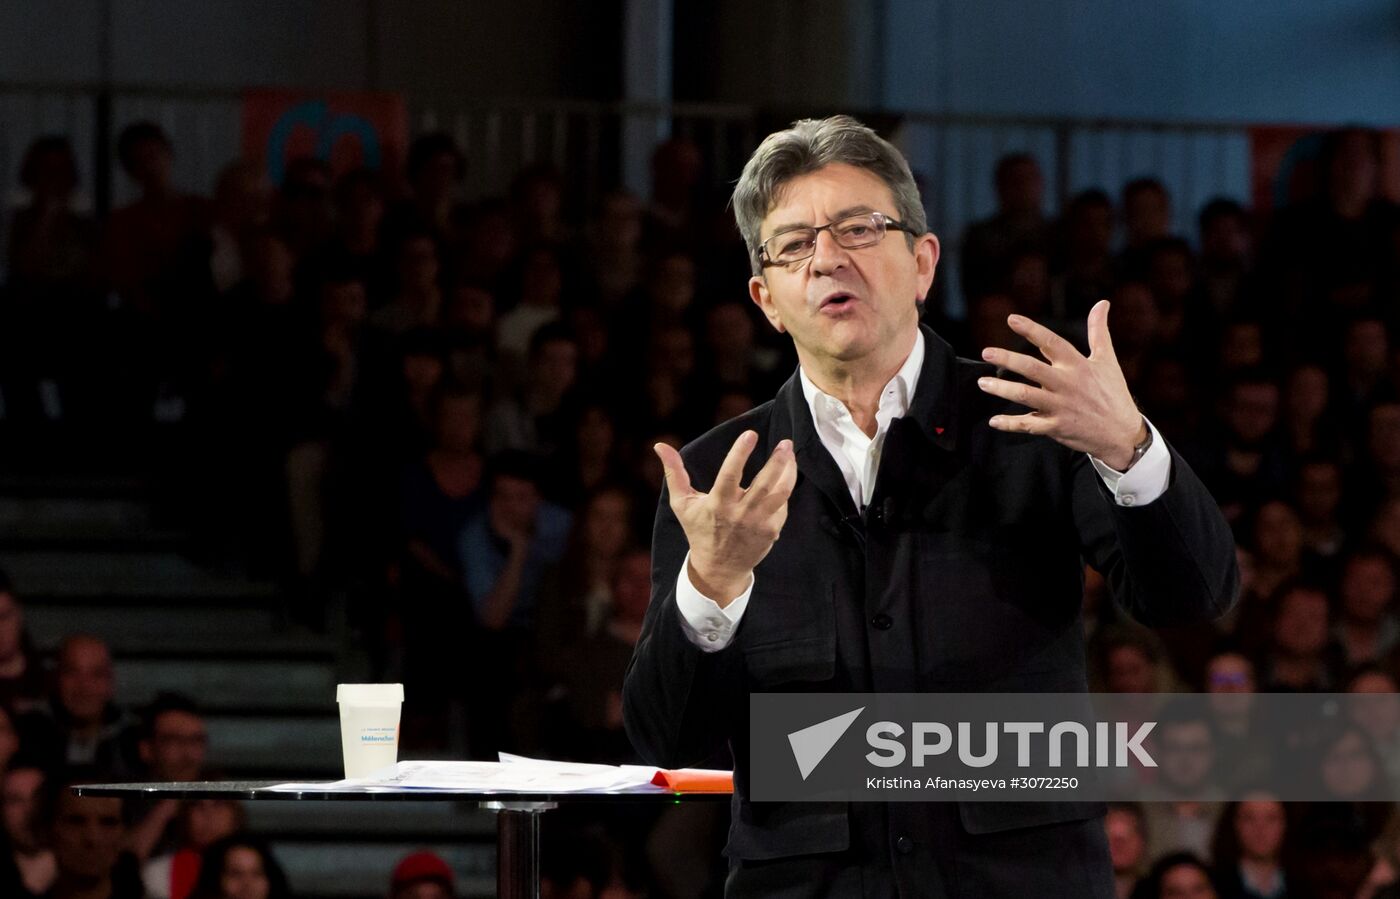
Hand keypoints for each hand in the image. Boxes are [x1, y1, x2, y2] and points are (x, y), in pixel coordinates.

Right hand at [653, 431, 796, 605]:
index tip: (750, 434)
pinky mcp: (771, 531)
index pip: (730, 474)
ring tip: (790, 455)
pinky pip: (783, 505)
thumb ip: (674, 473)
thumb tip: (659, 445)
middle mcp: (740, 513)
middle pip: (764, 483)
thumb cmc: (698, 530)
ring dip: (789, 472)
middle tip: (786, 443)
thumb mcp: (682, 503)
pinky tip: (784, 478)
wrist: (719, 568)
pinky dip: (784, 490)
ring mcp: (758, 523)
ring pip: (781, 493)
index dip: (740, 452)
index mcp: (718, 504)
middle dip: (778, 461)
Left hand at [977, 299, 1145, 469]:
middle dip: (1008, 359)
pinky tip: (994, 420)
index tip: (1011, 319)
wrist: (1122, 433)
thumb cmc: (1112, 392)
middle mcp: (1067, 384)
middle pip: (1032, 368)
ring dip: (1002, 389)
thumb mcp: (1107, 360)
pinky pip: (1029, 425)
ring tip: (982, 383)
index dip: (1031, 330)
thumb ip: (1099, 331)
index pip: (1051, 342)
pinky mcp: (1056, 427)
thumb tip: (1102, 303)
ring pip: (1025, 395)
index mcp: (1078, 365)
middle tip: (986, 352)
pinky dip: (1010, 423)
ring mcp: (1060, 406)